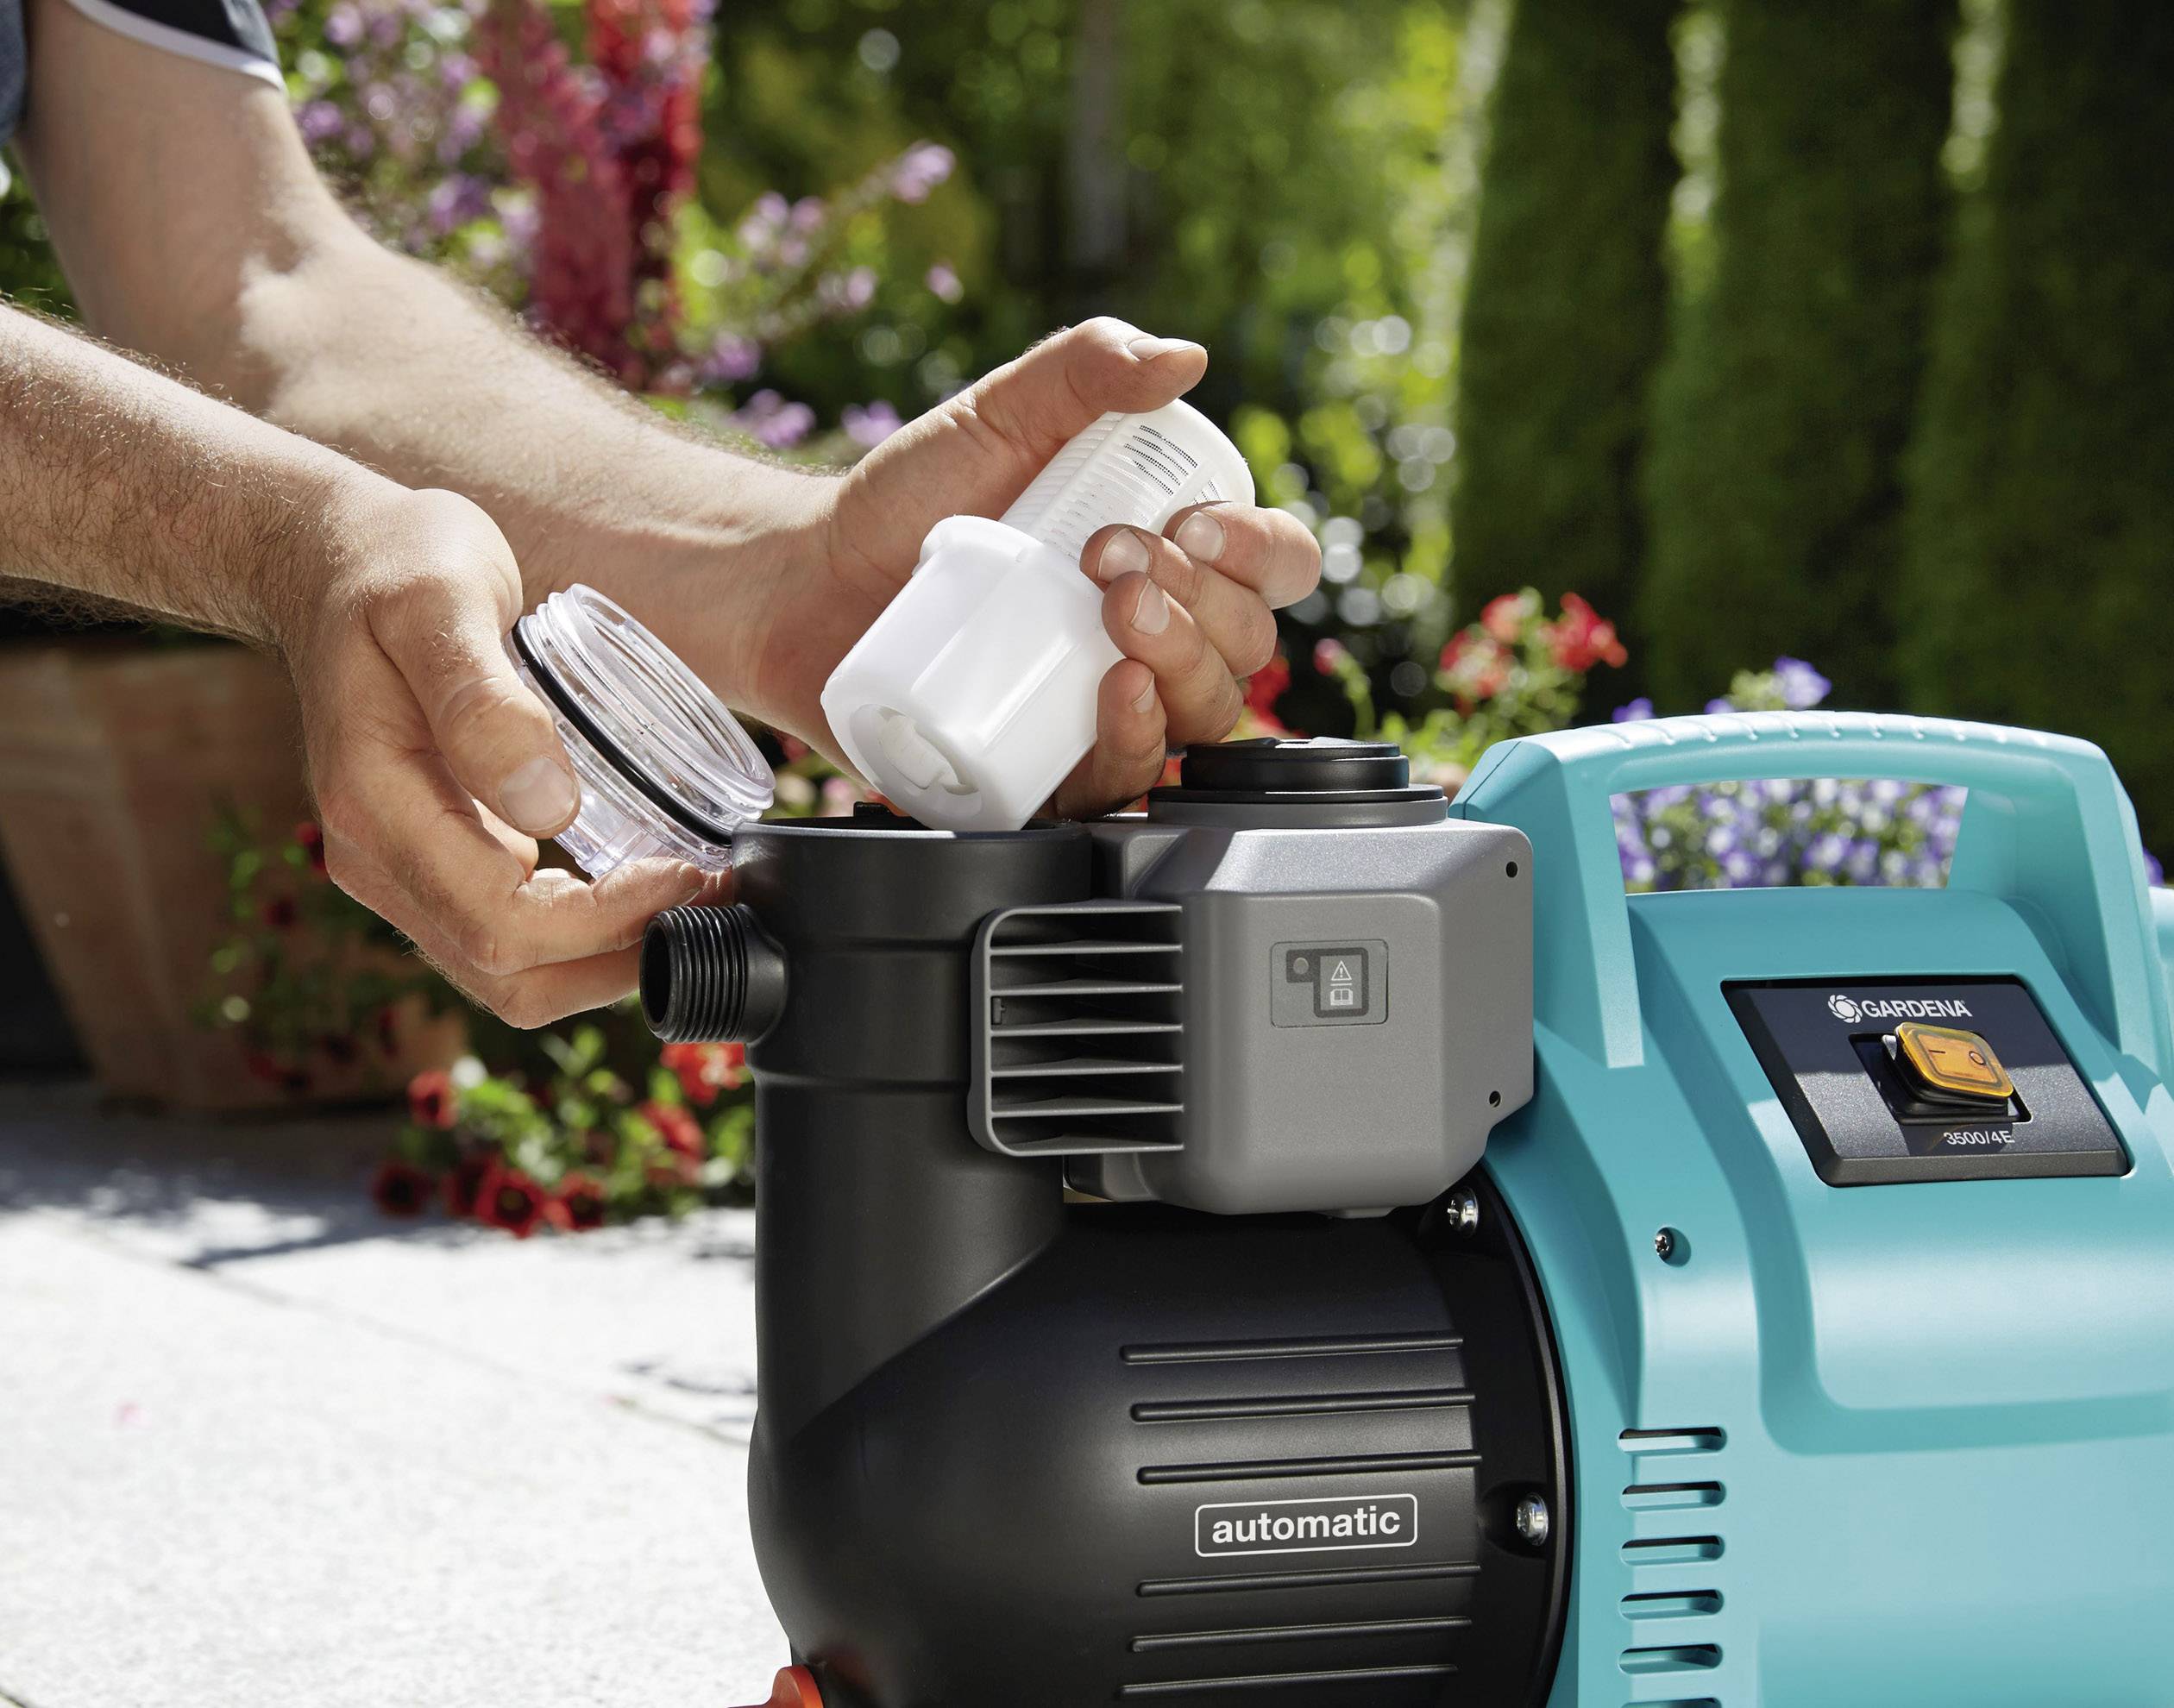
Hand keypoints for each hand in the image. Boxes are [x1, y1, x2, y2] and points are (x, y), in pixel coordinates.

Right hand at [279, 483, 709, 1025]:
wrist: (336, 559)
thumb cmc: (395, 565)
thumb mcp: (441, 602)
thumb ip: (485, 704)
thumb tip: (551, 809)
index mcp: (374, 805)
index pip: (500, 922)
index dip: (605, 921)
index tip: (684, 873)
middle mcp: (375, 859)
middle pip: (508, 975)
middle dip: (619, 956)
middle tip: (712, 895)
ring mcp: (400, 869)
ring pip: (510, 977)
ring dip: (607, 959)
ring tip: (692, 897)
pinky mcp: (432, 862)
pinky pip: (509, 937)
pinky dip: (583, 937)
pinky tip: (643, 884)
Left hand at [735, 318, 1321, 814]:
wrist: (805, 584)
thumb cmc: (905, 501)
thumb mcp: (996, 414)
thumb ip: (1082, 370)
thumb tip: (1181, 358)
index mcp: (1170, 557)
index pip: (1271, 566)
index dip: (1258, 552)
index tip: (1191, 525)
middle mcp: (1156, 639)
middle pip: (1247, 645)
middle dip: (1204, 603)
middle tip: (1113, 558)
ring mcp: (1107, 712)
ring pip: (1204, 716)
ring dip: (1183, 664)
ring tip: (1113, 615)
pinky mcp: (1051, 773)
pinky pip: (1125, 784)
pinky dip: (1137, 743)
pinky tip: (1117, 697)